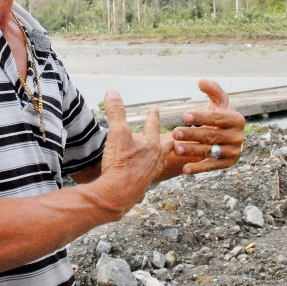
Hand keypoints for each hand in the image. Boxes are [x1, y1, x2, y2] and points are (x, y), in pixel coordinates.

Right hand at [96, 90, 173, 213]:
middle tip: (173, 137)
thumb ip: (117, 112)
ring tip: (159, 155)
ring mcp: (151, 174)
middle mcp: (155, 159)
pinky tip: (145, 174)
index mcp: (152, 145)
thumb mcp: (117, 133)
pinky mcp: (142, 186)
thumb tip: (113, 92)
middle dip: (168, 140)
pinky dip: (149, 171)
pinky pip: (149, 175)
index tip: (155, 109)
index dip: (153, 116)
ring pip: (159, 162)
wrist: (118, 193)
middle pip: (165, 147)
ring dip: (159, 157)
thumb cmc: (121, 163)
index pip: (153, 126)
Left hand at [171, 78, 245, 173]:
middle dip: (192, 135)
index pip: (217, 118)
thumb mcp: (219, 101)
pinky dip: (198, 168)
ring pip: (210, 151)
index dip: (201, 117)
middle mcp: (237, 137)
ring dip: (192, 151)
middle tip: (175, 133)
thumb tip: (200, 81)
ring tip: (176, 148)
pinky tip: (185, 170)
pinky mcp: (227, 164)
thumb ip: (212, 90)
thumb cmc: (220, 115)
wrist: (229, 135)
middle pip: (211, 136)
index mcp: (236, 119)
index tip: (184, 116)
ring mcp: (233, 151)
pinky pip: (211, 167)